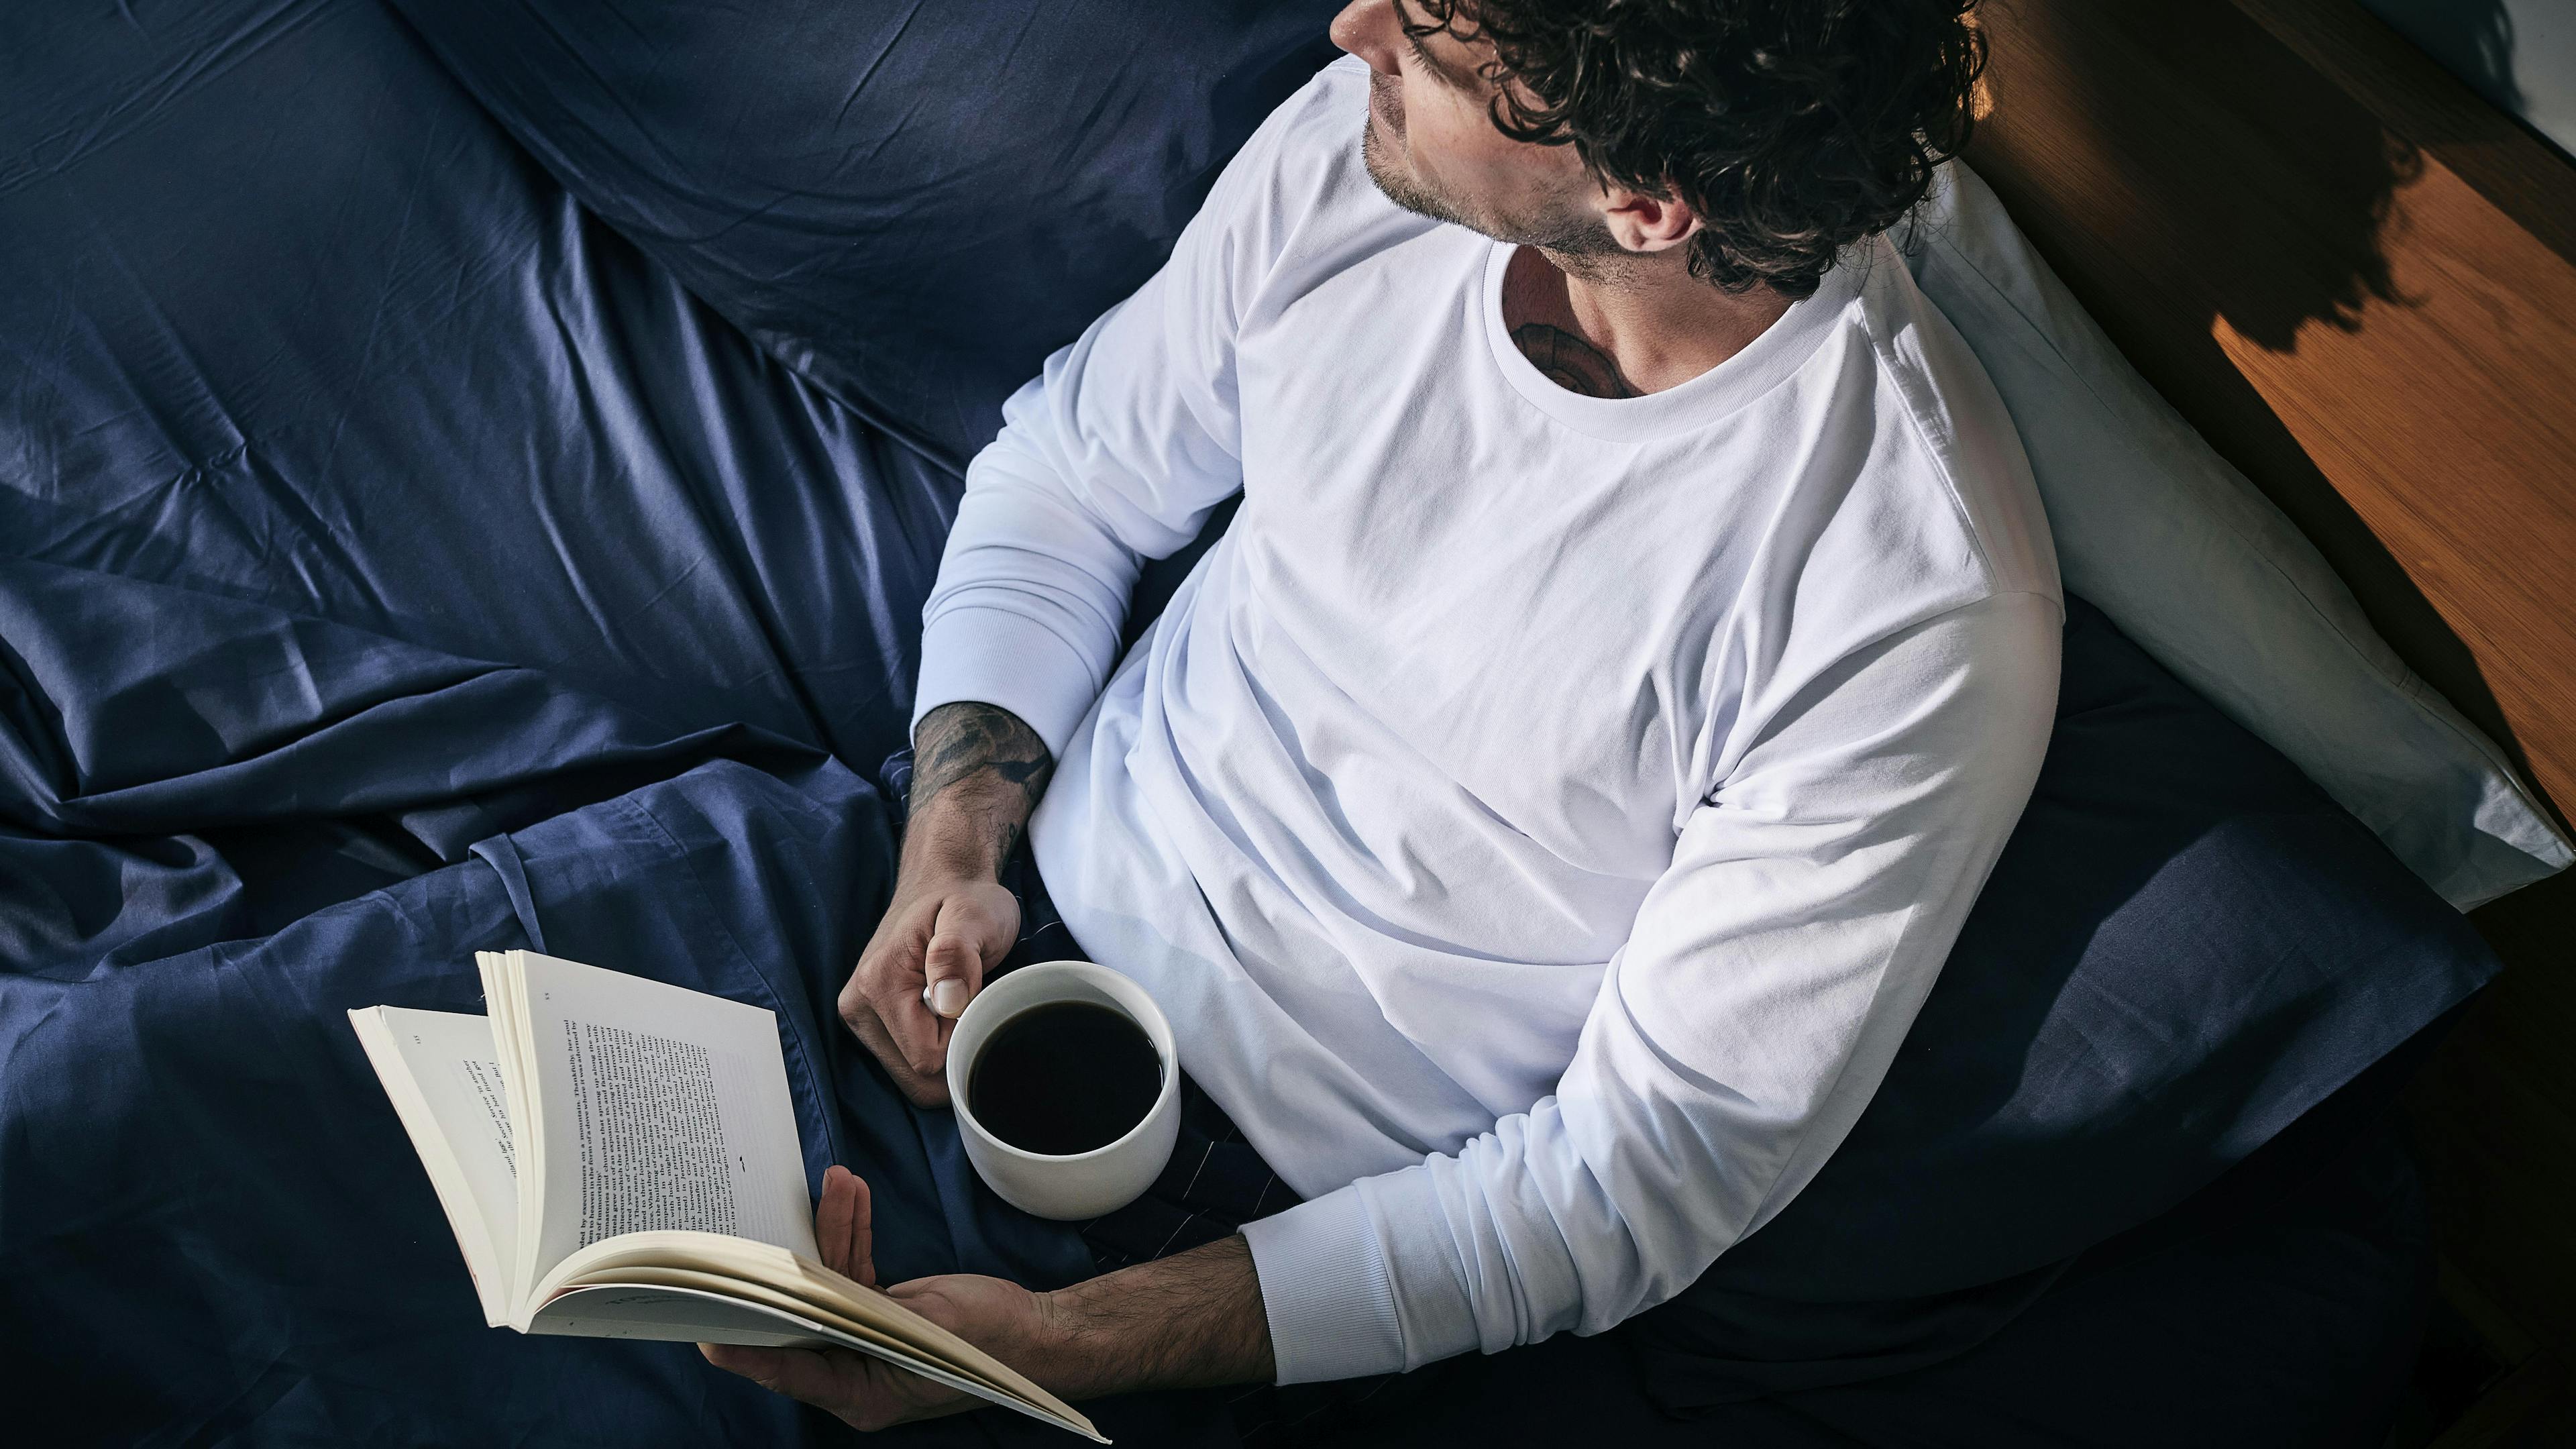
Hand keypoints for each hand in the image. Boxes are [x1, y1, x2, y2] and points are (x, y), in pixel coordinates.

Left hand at [701, 1166, 1062, 1430]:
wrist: (1039, 1333)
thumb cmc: (990, 1342)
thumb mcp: (924, 1323)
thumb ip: (862, 1308)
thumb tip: (807, 1290)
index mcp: (858, 1395)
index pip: (786, 1370)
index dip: (745, 1349)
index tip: (707, 1330)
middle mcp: (853, 1372)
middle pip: (801, 1318)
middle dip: (788, 1265)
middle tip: (759, 1229)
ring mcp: (866, 1340)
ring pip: (830, 1283)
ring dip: (832, 1230)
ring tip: (834, 1183)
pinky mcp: (882, 1312)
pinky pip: (856, 1271)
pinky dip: (854, 1235)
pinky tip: (851, 1196)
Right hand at [839, 868, 1017, 1107]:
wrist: (944, 882)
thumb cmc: (964, 899)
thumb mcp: (974, 916)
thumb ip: (957, 954)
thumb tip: (945, 1001)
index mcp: (878, 983)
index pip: (926, 1059)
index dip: (961, 1040)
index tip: (973, 1000)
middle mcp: (856, 1005)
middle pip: (914, 1076)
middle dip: (950, 1051)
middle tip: (966, 1001)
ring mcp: (859, 1016)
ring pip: (911, 1076)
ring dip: (942, 1049)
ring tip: (954, 1003)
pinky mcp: (869, 1023)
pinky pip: (907, 1064)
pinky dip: (932, 1047)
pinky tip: (942, 1014)